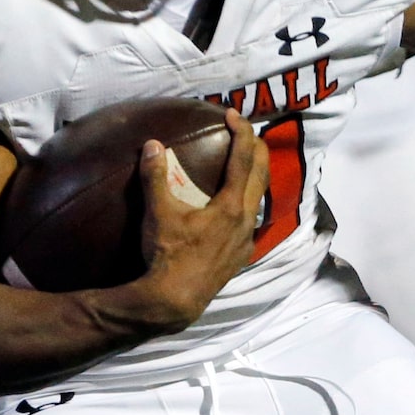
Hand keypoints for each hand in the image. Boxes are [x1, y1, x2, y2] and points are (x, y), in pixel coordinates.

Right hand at [132, 110, 268, 330]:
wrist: (175, 300)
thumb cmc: (167, 255)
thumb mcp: (158, 213)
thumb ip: (155, 177)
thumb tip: (152, 145)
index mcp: (232, 206)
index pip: (244, 159)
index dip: (242, 132)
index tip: (234, 114)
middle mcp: (246, 220)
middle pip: (261, 175)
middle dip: (257, 148)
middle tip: (246, 131)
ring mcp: (246, 239)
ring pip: (260, 198)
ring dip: (255, 176)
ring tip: (244, 163)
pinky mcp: (240, 255)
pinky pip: (251, 220)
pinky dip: (247, 202)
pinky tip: (235, 205)